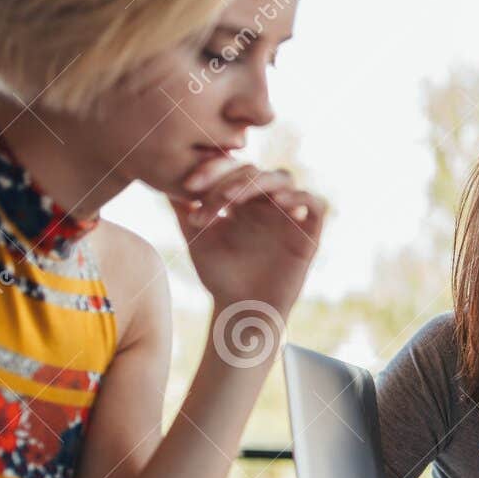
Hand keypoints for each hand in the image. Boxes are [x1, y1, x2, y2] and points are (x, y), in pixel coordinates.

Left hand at [171, 156, 326, 319]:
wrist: (243, 309)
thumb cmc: (220, 276)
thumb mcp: (196, 238)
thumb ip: (183, 209)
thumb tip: (162, 178)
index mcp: (241, 200)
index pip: (232, 168)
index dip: (212, 169)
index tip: (189, 187)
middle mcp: (266, 203)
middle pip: (255, 170)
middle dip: (230, 181)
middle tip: (211, 199)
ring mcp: (288, 216)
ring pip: (284, 178)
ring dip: (260, 182)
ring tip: (234, 200)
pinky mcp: (310, 233)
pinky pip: (316, 203)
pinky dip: (302, 196)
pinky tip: (281, 203)